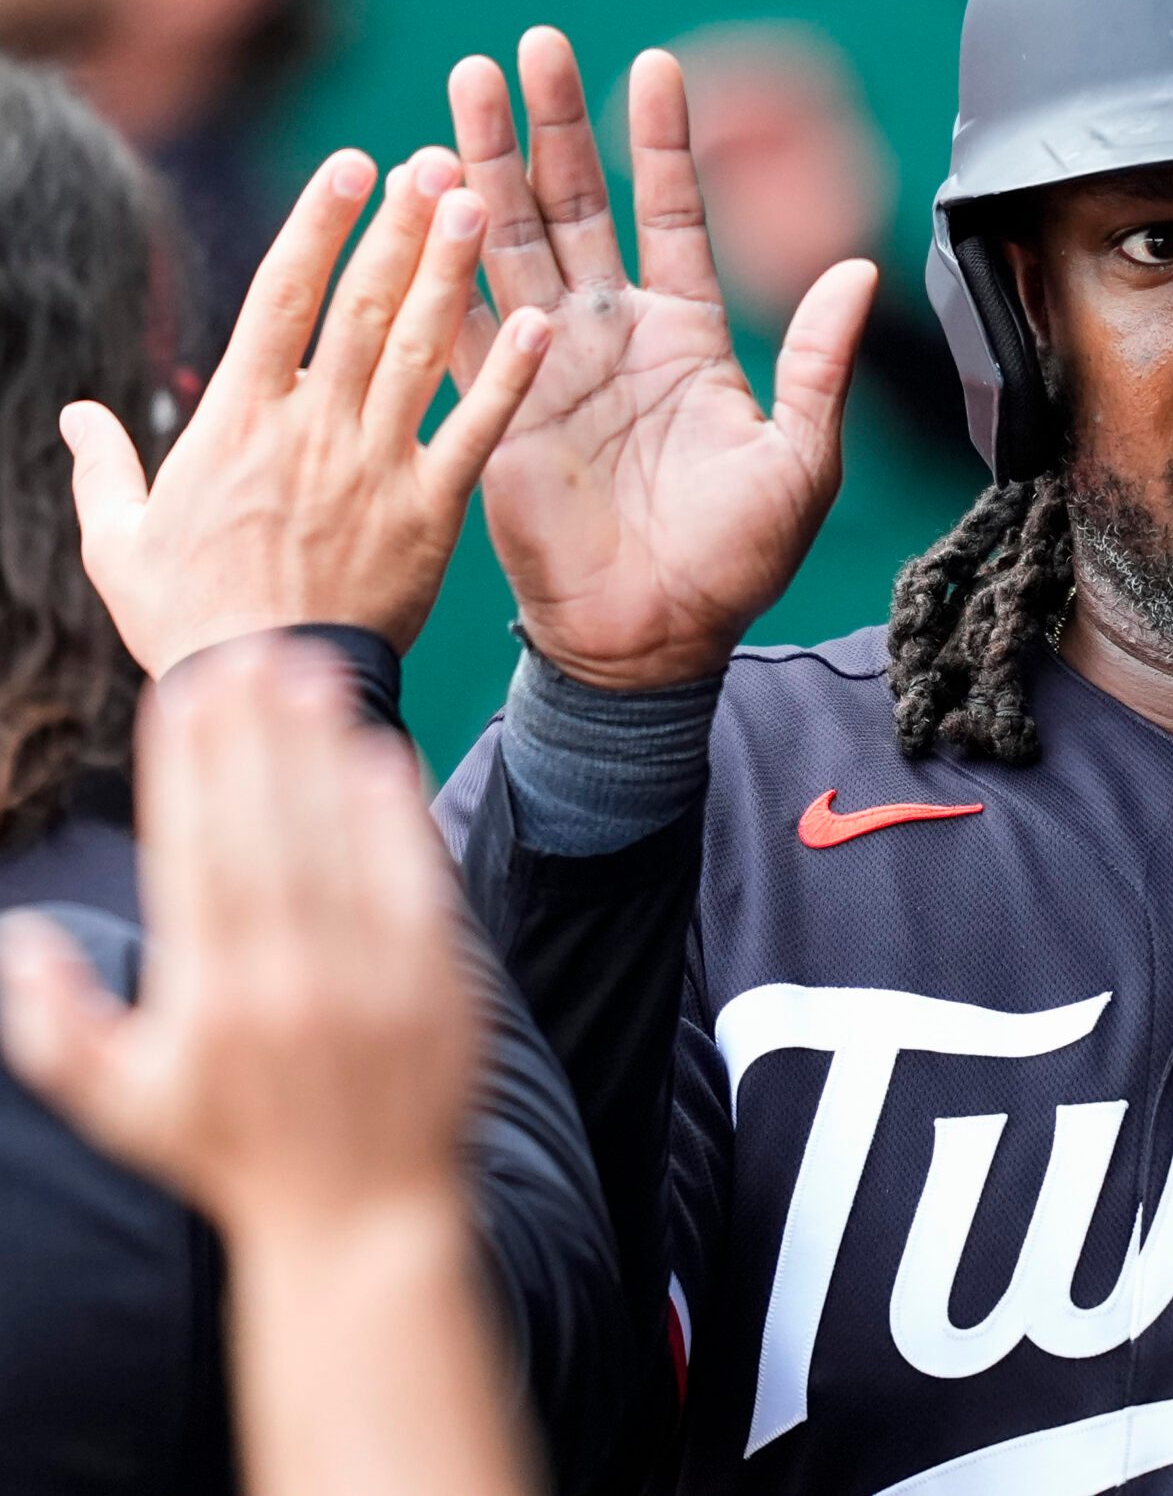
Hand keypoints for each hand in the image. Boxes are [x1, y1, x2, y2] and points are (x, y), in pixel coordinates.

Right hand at [0, 638, 480, 1237]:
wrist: (362, 1215)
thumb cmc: (234, 1153)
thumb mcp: (122, 1103)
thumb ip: (56, 1021)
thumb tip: (19, 934)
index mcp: (209, 1000)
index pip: (194, 857)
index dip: (186, 770)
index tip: (182, 696)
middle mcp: (288, 980)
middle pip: (266, 829)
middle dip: (252, 734)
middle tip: (246, 650)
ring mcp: (369, 977)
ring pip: (337, 840)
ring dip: (320, 749)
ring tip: (308, 669)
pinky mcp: (439, 980)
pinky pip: (412, 878)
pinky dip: (393, 812)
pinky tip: (376, 748)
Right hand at [65, 148, 552, 674]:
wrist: (262, 689)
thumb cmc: (186, 620)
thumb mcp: (119, 541)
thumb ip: (105, 468)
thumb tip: (76, 416)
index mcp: (238, 418)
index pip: (280, 295)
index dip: (318, 223)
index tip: (351, 164)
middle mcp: (312, 426)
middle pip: (360, 304)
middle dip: (399, 226)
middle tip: (438, 157)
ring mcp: (375, 465)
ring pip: (417, 349)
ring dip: (450, 271)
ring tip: (480, 201)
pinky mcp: (429, 514)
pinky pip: (475, 433)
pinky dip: (508, 378)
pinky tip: (541, 322)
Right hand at [447, 29, 878, 690]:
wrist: (656, 638)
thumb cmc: (735, 559)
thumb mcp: (800, 455)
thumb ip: (816, 359)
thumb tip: (862, 268)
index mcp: (683, 336)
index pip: (669, 214)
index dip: (660, 142)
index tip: (652, 63)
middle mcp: (607, 334)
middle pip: (573, 204)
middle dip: (553, 124)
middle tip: (535, 41)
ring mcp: (544, 364)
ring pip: (507, 240)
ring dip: (486, 161)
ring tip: (470, 78)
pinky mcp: (493, 406)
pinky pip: (459, 318)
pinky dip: (440, 254)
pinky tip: (421, 184)